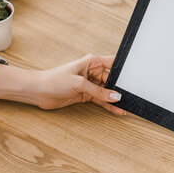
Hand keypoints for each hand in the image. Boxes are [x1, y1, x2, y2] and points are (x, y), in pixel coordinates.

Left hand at [0, 54, 124, 114]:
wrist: (38, 91)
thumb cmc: (54, 80)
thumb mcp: (79, 84)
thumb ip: (99, 91)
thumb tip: (115, 96)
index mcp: (92, 61)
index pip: (113, 63)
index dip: (124, 69)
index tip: (135, 77)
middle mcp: (93, 71)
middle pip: (113, 79)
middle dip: (121, 87)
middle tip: (133, 95)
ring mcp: (90, 84)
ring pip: (108, 91)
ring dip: (115, 99)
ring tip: (128, 106)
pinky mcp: (86, 94)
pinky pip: (101, 100)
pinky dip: (108, 105)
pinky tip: (117, 110)